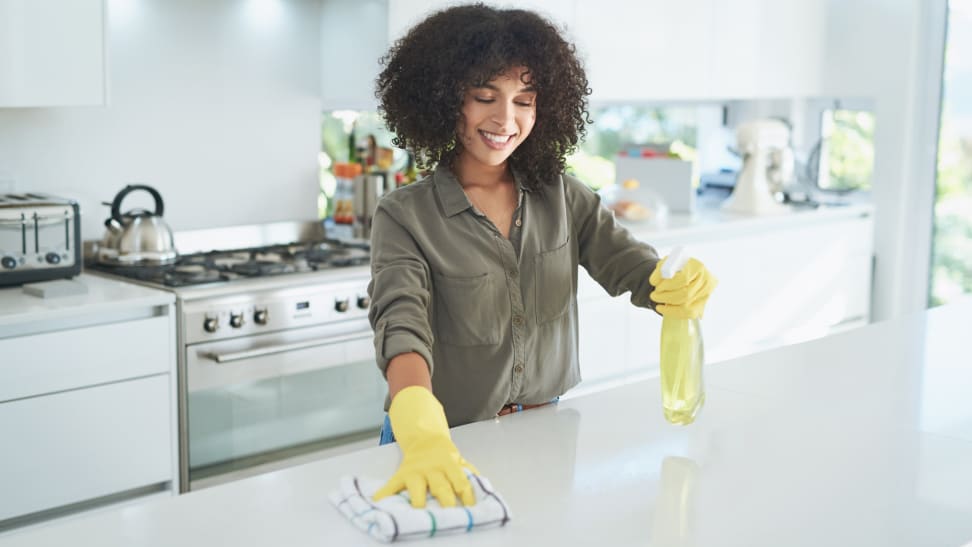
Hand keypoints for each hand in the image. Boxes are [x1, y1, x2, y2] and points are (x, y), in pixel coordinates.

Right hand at [373, 386, 478, 507]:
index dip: (466, 494)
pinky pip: (392, 485)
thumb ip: (469, 472)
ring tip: (419, 511)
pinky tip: (378, 503)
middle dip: (445, 500)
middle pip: (440, 486)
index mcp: (449, 464)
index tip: (470, 509)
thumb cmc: (445, 456)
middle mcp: (432, 468)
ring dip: (418, 499)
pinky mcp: (401, 474)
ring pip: (417, 487)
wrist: (424, 439)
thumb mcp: (459, 460)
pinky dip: (384, 494)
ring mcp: (415, 472)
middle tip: (449, 513)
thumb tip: (482, 486)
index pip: (460, 480)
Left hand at [649, 256, 716, 318]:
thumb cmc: (675, 267)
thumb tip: (654, 281)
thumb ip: (661, 270)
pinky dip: (674, 313)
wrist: (684, 272)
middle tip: (654, 295)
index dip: (668, 284)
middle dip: (666, 296)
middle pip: (685, 294)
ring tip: (658, 301)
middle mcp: (706, 281)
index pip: (684, 279)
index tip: (655, 285)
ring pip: (686, 306)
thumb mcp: (667, 262)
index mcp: (698, 266)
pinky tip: (664, 309)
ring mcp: (706, 294)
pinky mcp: (702, 305)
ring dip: (668, 306)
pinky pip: (689, 314)